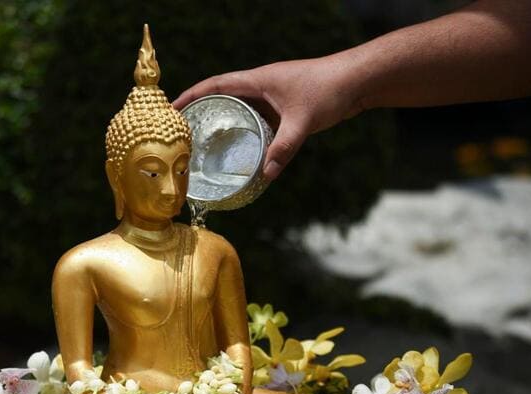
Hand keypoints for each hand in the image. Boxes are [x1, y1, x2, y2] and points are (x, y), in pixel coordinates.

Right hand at [173, 55, 362, 180]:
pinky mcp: (283, 107)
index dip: (192, 95)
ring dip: (224, 124)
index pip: (215, 85)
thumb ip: (284, 148)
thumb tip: (267, 175)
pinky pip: (256, 120)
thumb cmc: (329, 89)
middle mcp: (261, 86)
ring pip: (240, 110)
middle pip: (222, 97)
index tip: (172, 108)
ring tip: (206, 145)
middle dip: (202, 112)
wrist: (358, 81)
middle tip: (184, 133)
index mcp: (257, 80)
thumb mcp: (303, 121)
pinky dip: (245, 132)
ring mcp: (272, 97)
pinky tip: (242, 150)